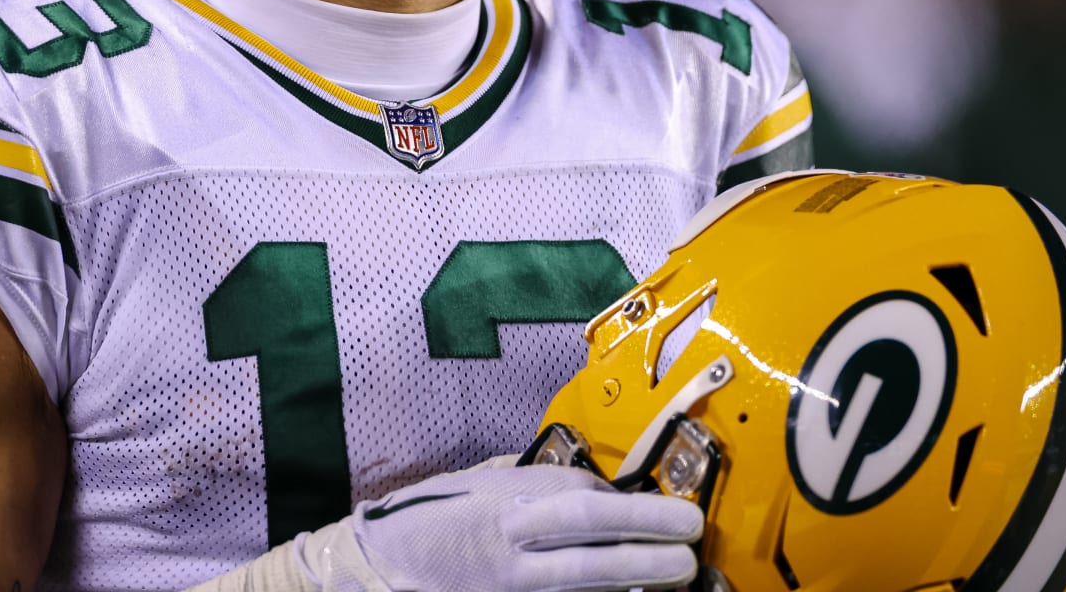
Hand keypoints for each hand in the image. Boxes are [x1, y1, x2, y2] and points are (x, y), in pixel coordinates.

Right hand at [295, 462, 703, 591]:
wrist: (375, 569)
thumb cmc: (427, 517)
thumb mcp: (476, 485)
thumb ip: (530, 486)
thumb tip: (589, 489)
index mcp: (502, 505)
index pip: (578, 499)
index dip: (629, 506)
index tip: (665, 507)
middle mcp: (508, 546)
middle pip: (589, 539)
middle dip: (647, 540)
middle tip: (690, 542)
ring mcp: (507, 587)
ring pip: (583, 582)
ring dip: (634, 578)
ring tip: (675, 574)